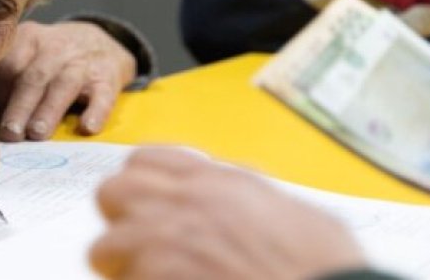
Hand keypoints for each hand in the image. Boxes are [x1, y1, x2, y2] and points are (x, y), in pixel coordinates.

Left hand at [0, 21, 135, 141]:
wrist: (99, 40)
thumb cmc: (50, 59)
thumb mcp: (27, 55)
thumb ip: (4, 79)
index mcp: (28, 39)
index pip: (7, 66)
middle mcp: (54, 47)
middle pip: (33, 77)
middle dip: (19, 106)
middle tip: (9, 133)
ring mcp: (82, 62)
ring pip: (63, 84)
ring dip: (48, 110)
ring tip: (36, 134)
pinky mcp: (107, 77)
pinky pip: (103, 94)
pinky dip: (97, 110)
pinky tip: (87, 127)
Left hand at [90, 148, 364, 279]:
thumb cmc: (324, 269)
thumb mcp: (296, 214)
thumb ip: (251, 197)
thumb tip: (233, 194)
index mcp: (219, 182)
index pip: (145, 160)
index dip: (139, 186)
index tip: (143, 208)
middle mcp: (187, 204)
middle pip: (112, 192)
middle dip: (118, 221)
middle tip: (136, 249)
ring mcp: (169, 244)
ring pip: (104, 247)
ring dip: (122, 269)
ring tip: (148, 279)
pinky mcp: (159, 277)